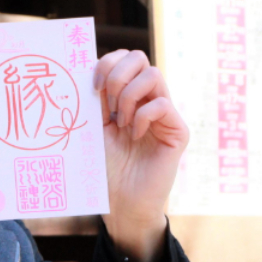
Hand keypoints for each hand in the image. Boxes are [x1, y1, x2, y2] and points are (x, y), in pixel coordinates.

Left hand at [93, 49, 188, 261]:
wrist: (120, 204)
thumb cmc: (103, 169)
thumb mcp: (93, 128)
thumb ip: (94, 99)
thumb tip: (84, 67)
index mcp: (125, 96)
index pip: (123, 58)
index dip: (107, 63)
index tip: (92, 86)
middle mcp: (147, 100)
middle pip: (140, 57)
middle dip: (118, 74)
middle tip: (108, 103)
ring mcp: (164, 114)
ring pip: (153, 75)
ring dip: (130, 95)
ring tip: (120, 122)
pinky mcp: (177, 131)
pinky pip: (162, 104)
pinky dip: (143, 116)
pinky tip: (135, 135)